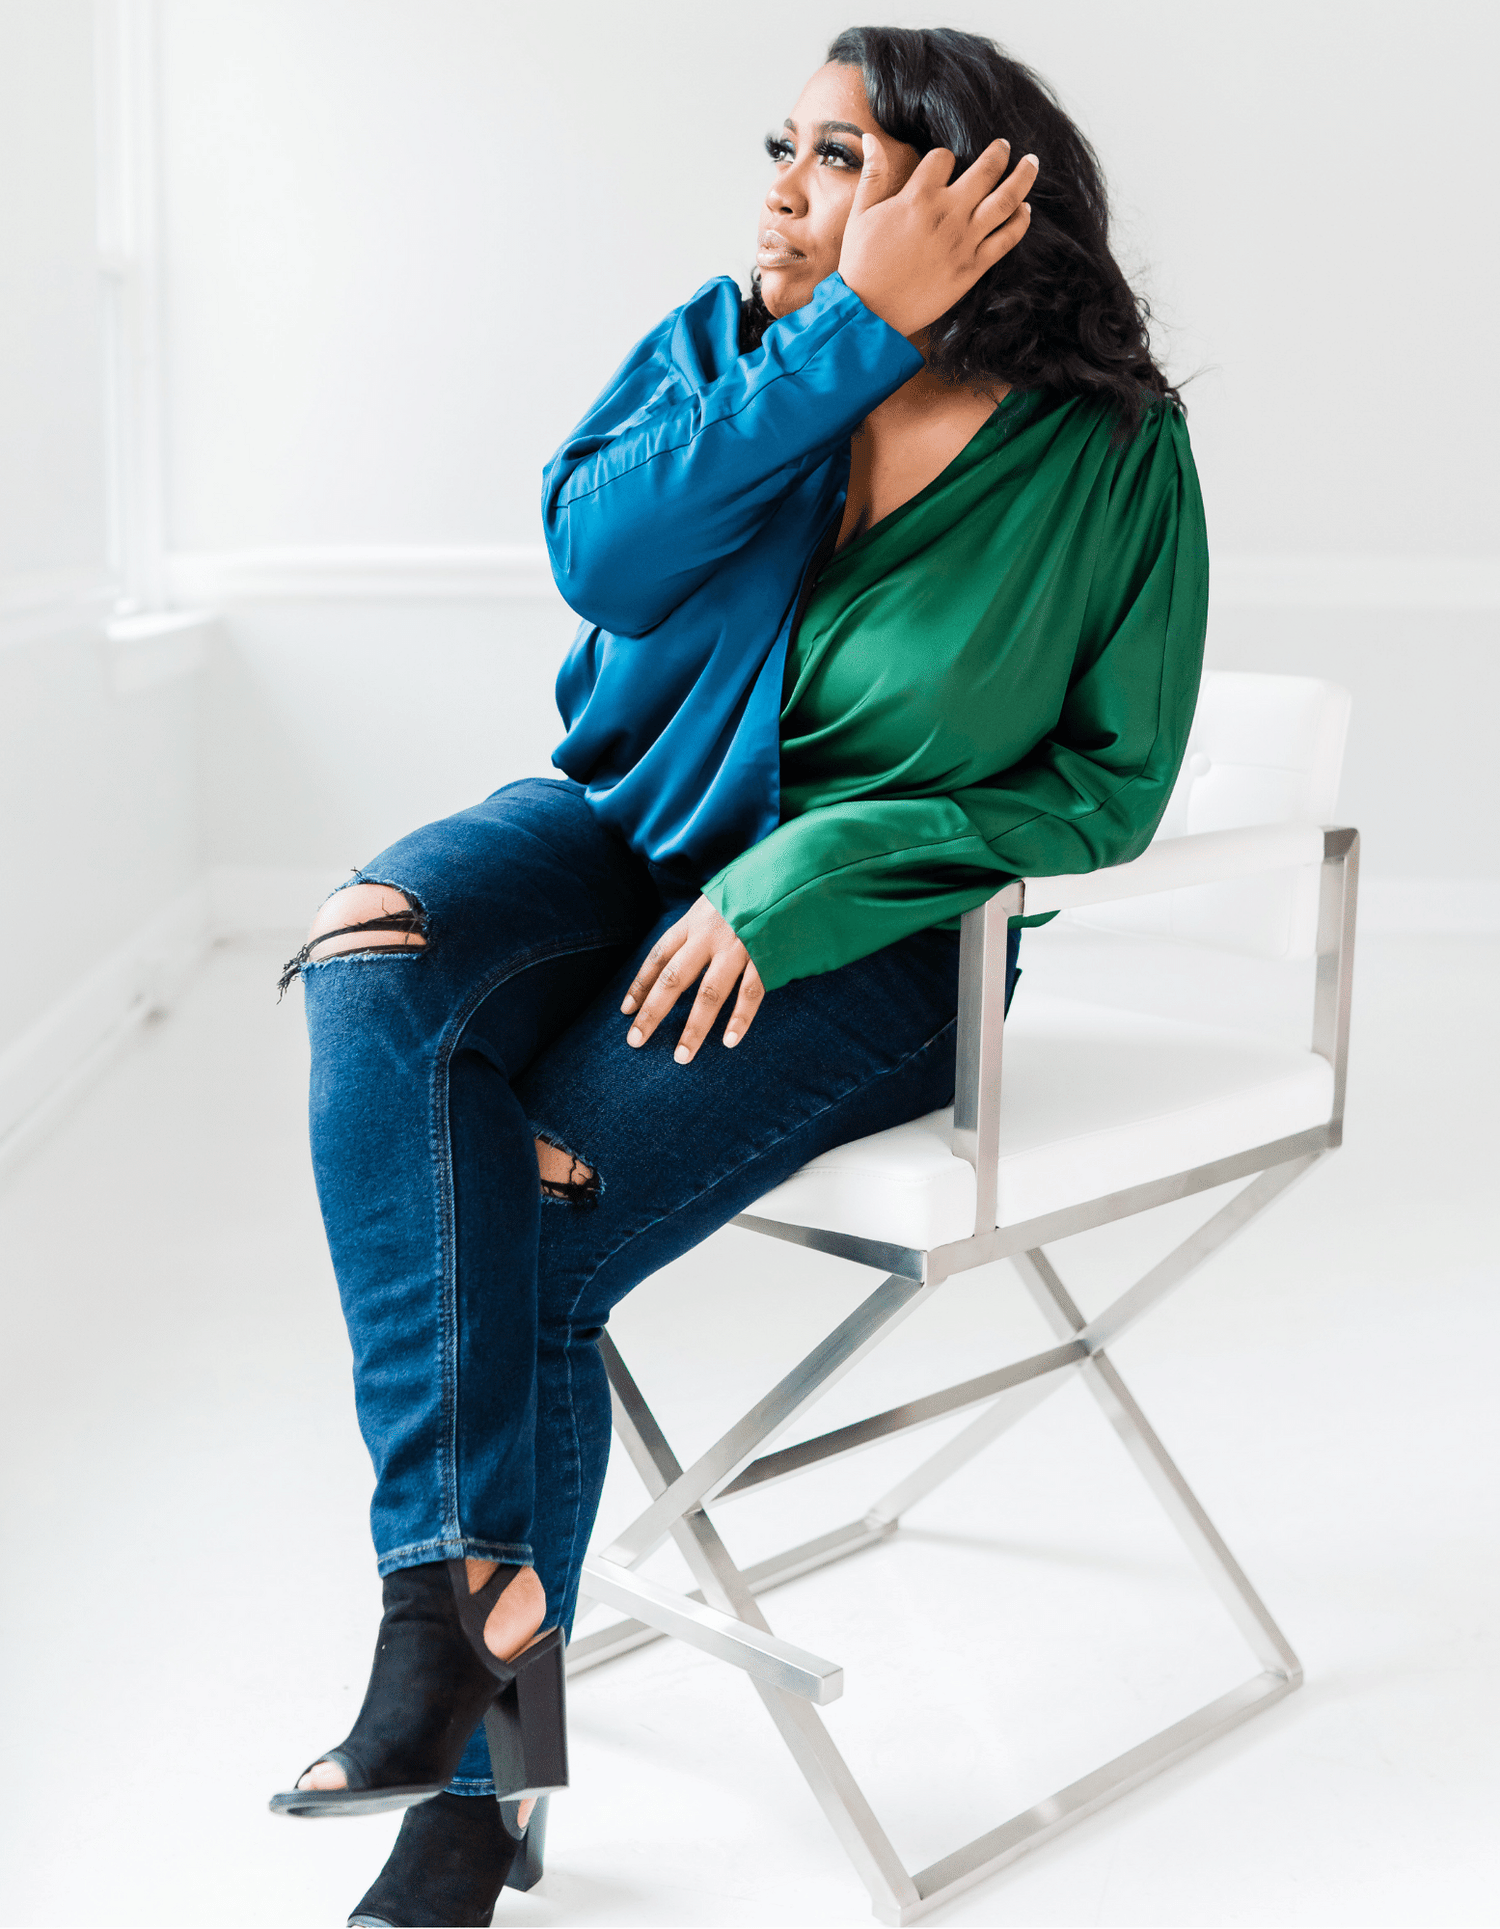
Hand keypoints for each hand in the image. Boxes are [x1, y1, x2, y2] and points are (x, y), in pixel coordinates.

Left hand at [621, 896, 765, 1062]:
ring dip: (694, 1028)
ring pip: (709, 994)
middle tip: (635, 1041)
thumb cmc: (754, 886)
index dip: (640, 984)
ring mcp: (739, 947)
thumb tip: (684, 951)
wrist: (795, 867)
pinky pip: (751, 993)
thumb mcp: (717, 898)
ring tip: (681, 1056)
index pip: (658, 955)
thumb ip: (701, 925)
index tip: (625, 1009)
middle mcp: (710, 935)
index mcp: (695, 919)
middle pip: (673, 979)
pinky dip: (740, 1019)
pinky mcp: (767, 955)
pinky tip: (730, 1041)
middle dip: (652, 1012)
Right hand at [838, 134, 1037, 338]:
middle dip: (998, 153)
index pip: (943, 157)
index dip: (943, 157)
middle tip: (1004, 145)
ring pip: (1005, 199)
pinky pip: (1007, 238)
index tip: (943, 165)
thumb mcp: (860, 214)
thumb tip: (871, 139)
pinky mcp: (973, 267)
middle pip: (985, 170)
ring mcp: (964, 240)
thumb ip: (873, 175)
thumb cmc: (861, 264)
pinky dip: (1020, 221)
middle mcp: (947, 213)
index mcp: (918, 197)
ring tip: (1032, 163)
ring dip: (1023, 177)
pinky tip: (1026, 209)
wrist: (870, 310)